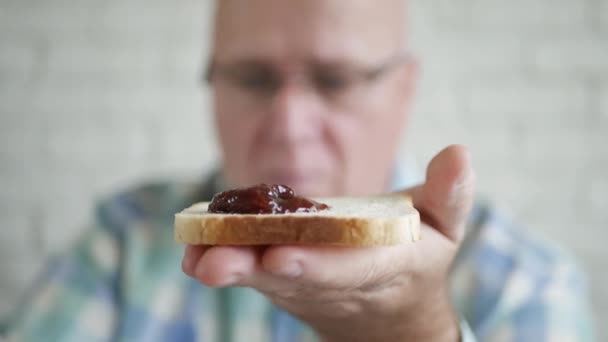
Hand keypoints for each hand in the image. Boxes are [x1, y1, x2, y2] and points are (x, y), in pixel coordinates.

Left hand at [182, 145, 474, 341]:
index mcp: (382, 266)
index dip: (317, 262)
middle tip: (212, 263)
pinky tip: (193, 250)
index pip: (350, 267)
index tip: (282, 255)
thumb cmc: (417, 255)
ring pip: (266, 278)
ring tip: (193, 255)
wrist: (391, 311)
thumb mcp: (446, 225)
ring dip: (230, 267)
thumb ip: (450, 192)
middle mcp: (338, 282)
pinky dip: (225, 261)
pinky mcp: (284, 279)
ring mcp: (307, 285)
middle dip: (255, 269)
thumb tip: (459, 153)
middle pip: (294, 278)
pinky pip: (254, 270)